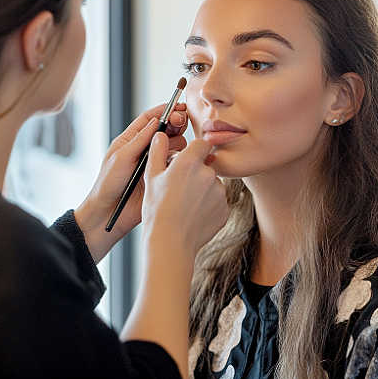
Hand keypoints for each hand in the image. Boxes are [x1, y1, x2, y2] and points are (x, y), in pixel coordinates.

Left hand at [75, 103, 187, 262]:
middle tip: (180, 123)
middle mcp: (145, 149)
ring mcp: (155, 162)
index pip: (150, 119)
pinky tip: (178, 164)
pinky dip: (181, 160)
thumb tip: (157, 120)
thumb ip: (140, 139)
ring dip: (177, 143)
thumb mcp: (121, 157)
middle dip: (176, 123)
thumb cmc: (108, 184)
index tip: (179, 106)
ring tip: (172, 151)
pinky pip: (178, 163)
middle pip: (166, 129)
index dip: (165, 110)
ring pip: (175, 145)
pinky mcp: (163, 175)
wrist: (110, 213)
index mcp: (131, 140)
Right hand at [142, 132, 229, 257]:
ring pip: (212, 185)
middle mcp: (209, 174)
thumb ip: (158, 152)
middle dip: (196, 173)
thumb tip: (160, 135)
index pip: (202, 144)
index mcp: (190, 162)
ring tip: (185, 205)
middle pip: (206, 166)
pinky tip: (193, 214)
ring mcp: (219, 192)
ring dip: (203, 190)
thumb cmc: (157, 209)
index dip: (195, 151)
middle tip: (180, 188)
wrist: (170, 242)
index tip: (188, 160)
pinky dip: (209, 206)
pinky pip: (218, 202)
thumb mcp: (152, 177)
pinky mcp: (225, 209)